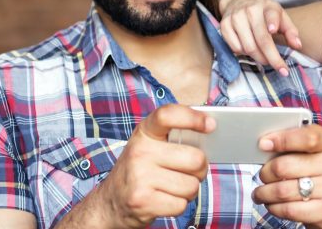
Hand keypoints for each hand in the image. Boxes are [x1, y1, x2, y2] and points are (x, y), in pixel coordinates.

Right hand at [94, 105, 214, 227]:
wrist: (110, 203)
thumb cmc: (141, 170)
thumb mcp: (150, 146)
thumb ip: (174, 136)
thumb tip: (211, 132)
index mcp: (144, 133)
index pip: (167, 115)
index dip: (193, 117)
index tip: (210, 125)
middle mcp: (140, 152)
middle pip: (195, 159)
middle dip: (200, 169)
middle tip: (191, 171)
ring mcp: (139, 177)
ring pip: (191, 185)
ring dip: (189, 190)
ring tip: (174, 187)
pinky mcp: (142, 201)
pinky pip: (181, 205)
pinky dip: (178, 205)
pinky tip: (165, 199)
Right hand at [219, 0, 301, 74]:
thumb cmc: (264, 11)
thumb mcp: (280, 15)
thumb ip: (290, 30)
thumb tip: (297, 46)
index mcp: (267, 6)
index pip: (271, 14)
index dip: (272, 22)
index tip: (274, 30)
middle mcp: (250, 10)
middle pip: (261, 39)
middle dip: (272, 58)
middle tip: (280, 69)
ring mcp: (235, 17)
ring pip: (248, 47)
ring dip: (259, 58)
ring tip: (265, 58)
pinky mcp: (224, 25)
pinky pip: (235, 47)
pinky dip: (244, 54)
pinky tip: (250, 50)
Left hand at [252, 125, 321, 228]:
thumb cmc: (317, 173)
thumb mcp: (311, 152)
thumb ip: (292, 144)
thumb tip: (266, 143)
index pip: (308, 138)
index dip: (283, 140)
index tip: (264, 144)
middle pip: (285, 166)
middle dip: (266, 172)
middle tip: (263, 175)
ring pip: (282, 191)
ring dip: (264, 193)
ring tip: (261, 192)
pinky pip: (288, 210)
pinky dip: (274, 208)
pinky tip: (273, 204)